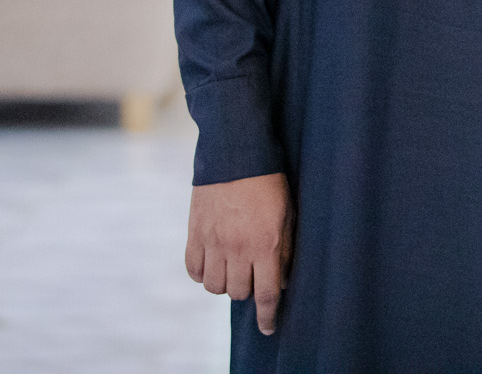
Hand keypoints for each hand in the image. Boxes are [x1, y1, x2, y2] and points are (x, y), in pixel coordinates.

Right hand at [186, 172, 292, 335]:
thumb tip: (281, 282)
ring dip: (225, 283)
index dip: (268, 316)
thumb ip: (285, 250)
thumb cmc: (269, 183)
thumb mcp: (288, 215)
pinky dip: (202, 273)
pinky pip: (193, 270)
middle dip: (248, 291)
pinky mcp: (194, 233)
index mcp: (265, 245)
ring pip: (214, 287)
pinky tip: (213, 263)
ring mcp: (213, 242)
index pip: (267, 294)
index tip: (268, 328)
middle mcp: (237, 249)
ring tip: (233, 268)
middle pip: (238, 293)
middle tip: (253, 275)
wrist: (235, 153)